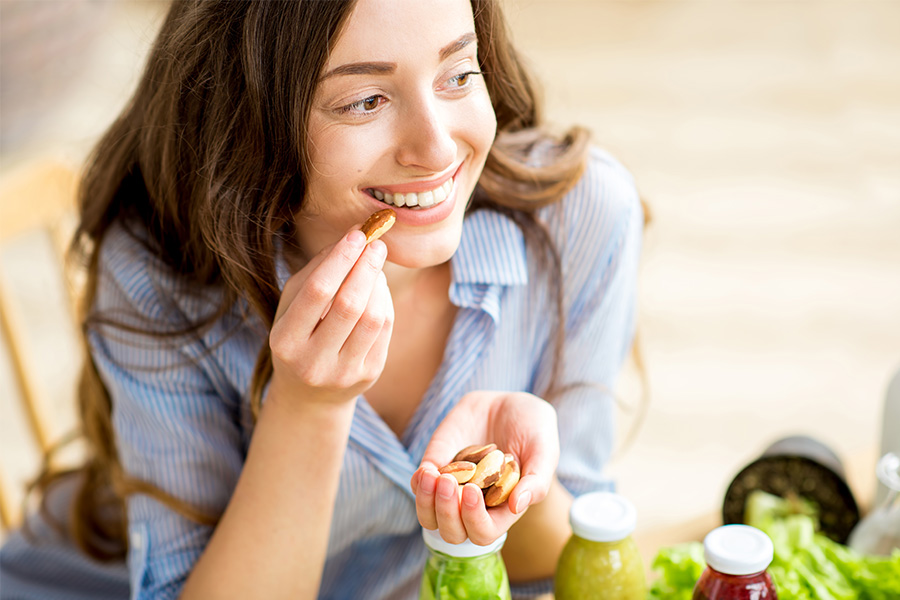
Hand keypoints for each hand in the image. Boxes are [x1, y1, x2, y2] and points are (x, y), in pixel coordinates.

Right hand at [267, 227, 393, 408]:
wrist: (309, 396)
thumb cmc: (298, 337)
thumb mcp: (291, 306)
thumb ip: (315, 271)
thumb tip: (351, 237)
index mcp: (285, 341)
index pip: (317, 292)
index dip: (340, 259)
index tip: (357, 234)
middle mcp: (313, 362)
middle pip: (349, 305)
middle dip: (366, 268)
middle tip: (377, 243)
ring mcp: (343, 372)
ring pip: (373, 317)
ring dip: (378, 284)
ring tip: (374, 266)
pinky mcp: (369, 375)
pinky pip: (384, 329)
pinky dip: (384, 301)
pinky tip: (378, 288)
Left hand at [410, 391, 558, 545]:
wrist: (509, 403)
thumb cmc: (533, 429)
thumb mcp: (544, 450)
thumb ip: (537, 480)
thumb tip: (517, 506)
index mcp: (502, 508)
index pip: (483, 533)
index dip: (475, 520)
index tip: (473, 491)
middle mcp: (475, 505)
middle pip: (452, 532)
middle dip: (447, 513)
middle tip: (450, 484)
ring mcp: (453, 488)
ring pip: (429, 516)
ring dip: (426, 502)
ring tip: (433, 476)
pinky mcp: (437, 466)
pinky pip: (419, 487)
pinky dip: (419, 483)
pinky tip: (427, 470)